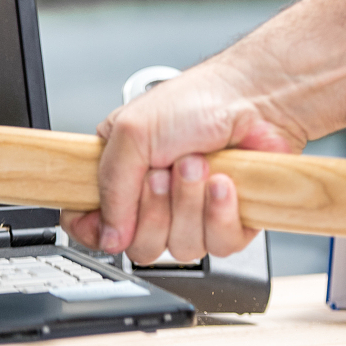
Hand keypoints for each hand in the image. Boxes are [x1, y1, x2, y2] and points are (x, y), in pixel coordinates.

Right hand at [60, 57, 302, 263]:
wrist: (255, 98)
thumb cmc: (196, 101)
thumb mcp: (133, 133)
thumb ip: (112, 186)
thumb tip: (108, 236)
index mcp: (120, 174)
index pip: (90, 223)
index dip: (95, 230)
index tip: (104, 224)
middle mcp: (153, 200)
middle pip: (139, 245)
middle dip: (155, 209)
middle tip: (164, 172)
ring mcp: (190, 214)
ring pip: (181, 246)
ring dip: (190, 203)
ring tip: (199, 165)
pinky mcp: (227, 222)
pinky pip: (219, 245)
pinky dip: (220, 213)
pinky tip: (224, 183)